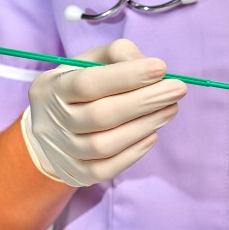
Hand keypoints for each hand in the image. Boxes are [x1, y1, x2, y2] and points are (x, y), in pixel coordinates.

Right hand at [22, 39, 186, 186]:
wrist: (51, 126)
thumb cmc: (80, 85)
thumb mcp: (91, 61)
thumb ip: (120, 55)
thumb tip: (153, 68)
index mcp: (51, 88)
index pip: (88, 83)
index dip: (127, 76)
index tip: (161, 68)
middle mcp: (51, 122)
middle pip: (101, 115)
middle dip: (145, 101)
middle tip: (178, 89)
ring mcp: (62, 151)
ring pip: (105, 145)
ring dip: (145, 125)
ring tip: (171, 109)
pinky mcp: (75, 174)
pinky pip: (106, 169)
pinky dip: (134, 152)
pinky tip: (153, 134)